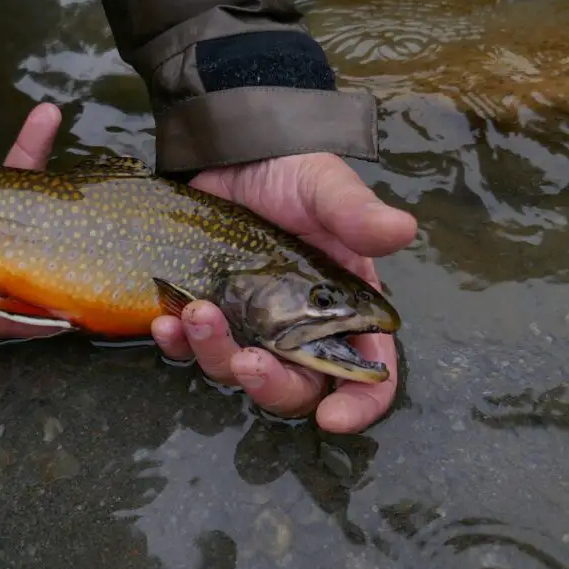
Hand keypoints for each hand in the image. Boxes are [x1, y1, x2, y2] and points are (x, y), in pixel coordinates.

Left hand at [152, 154, 416, 433]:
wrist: (230, 150)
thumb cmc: (289, 169)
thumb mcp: (324, 187)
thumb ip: (356, 213)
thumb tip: (403, 230)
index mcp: (347, 307)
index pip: (368, 373)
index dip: (358, 405)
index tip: (333, 418)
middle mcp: (302, 326)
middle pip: (296, 386)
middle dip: (270, 385)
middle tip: (247, 361)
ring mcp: (252, 323)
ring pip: (236, 371)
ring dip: (215, 354)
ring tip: (197, 312)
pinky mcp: (210, 310)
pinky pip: (189, 347)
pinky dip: (177, 341)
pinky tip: (166, 318)